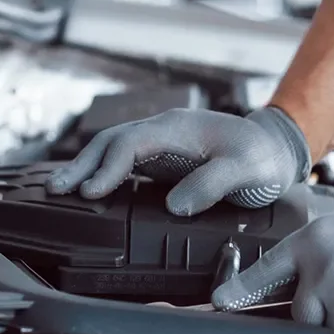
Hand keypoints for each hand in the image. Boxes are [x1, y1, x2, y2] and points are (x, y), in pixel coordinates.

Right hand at [45, 107, 309, 215]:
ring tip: (61, 189)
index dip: (108, 167)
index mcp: (179, 128)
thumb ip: (212, 183)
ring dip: (88, 167)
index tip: (90, 191)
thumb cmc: (263, 157)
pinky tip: (92, 188)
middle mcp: (165, 131)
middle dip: (83, 164)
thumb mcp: (246, 169)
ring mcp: (163, 143)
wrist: (276, 148)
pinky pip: (126, 161)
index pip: (132, 143)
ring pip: (115, 149)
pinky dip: (104, 172)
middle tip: (56, 189)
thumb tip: (176, 205)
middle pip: (113, 141)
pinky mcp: (165, 158)